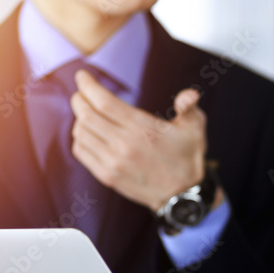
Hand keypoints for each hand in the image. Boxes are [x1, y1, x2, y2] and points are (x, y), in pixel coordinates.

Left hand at [70, 70, 207, 210]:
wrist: (182, 196)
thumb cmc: (187, 157)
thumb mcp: (195, 128)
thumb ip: (189, 107)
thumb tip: (190, 95)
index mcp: (142, 129)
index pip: (103, 102)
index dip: (88, 86)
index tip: (82, 76)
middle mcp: (124, 145)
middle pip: (86, 115)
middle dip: (79, 99)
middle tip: (81, 93)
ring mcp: (113, 162)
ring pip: (81, 133)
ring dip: (79, 118)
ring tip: (86, 112)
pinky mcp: (107, 176)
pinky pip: (81, 152)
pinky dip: (79, 138)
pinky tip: (88, 133)